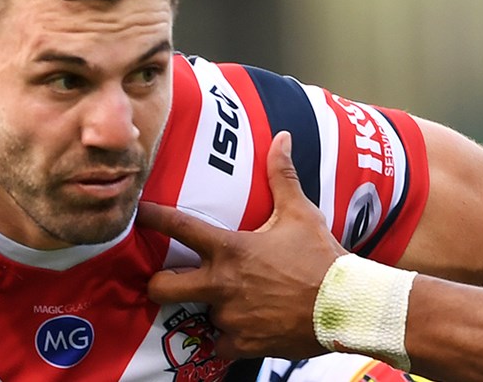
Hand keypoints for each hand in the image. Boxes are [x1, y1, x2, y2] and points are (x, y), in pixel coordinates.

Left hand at [138, 131, 345, 360]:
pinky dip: (228, 339)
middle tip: (166, 280)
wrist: (347, 306)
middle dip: (158, 284)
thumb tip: (283, 137)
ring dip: (209, 309)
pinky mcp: (242, 343)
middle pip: (162, 287)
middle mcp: (222, 283)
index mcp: (230, 249)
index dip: (151, 217)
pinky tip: (243, 328)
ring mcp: (229, 316)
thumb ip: (282, 176)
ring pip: (198, 315)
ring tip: (230, 303)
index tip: (135, 213)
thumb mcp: (300, 213)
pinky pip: (220, 343)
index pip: (179, 227)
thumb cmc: (322, 258)